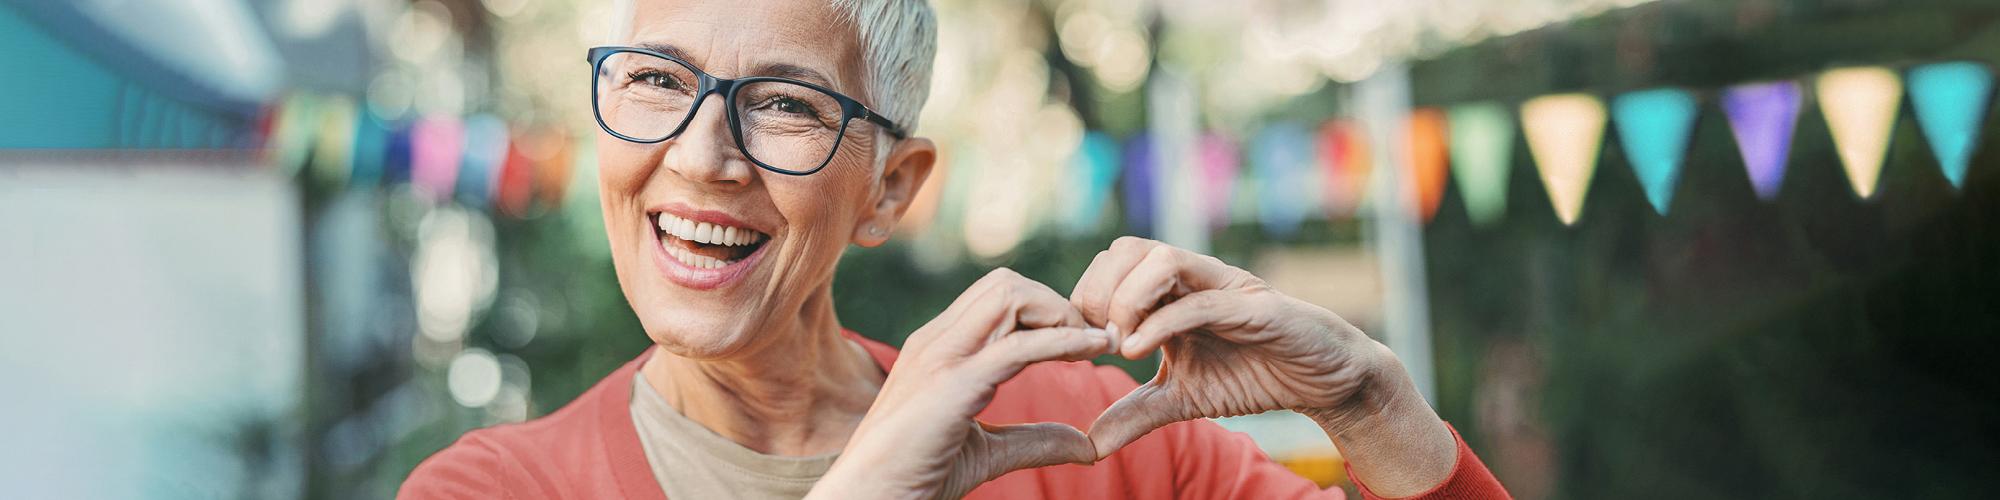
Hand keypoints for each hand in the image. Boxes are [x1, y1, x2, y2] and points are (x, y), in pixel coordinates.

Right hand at [810, 269, 1112, 499]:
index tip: (1084, 340)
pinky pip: (1018, 346)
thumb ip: (1033, 441)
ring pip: (1011, 296)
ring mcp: (940, 357)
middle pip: (1006, 284)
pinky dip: (1064, 340)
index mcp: (937, 349)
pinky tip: (1094, 349)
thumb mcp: (985, 452)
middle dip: (1057, 303)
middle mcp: (936, 341)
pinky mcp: (952, 385)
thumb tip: (1085, 445)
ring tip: (1095, 343)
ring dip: (1061, 313)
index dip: (1045, 311)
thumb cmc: (913, 478)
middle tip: (1093, 340)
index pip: (996, 297)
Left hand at [1072, 237, 1455, 495]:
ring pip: (1161, 257)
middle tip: (1097, 340)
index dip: (1086, 296)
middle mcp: (1194, 278)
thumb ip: (1136, 413)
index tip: (1082, 344)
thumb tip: (1090, 444)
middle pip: (1127, 247)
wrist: (1323, 382)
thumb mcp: (1183, 399)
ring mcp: (1223, 286)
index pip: (1112, 263)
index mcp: (1171, 291)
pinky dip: (1161, 322)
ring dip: (1127, 297)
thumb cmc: (1254, 376)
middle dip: (1098, 291)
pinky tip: (1139, 351)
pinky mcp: (1253, 306)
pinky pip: (1199, 301)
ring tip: (1120, 344)